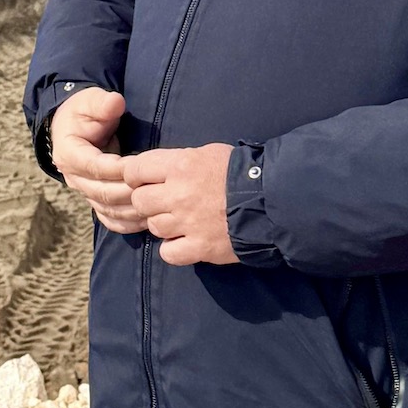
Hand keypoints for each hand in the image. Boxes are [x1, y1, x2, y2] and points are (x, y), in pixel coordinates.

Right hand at [50, 88, 147, 234]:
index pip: (96, 167)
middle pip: (103, 193)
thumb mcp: (89, 101)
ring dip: (132, 212)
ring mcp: (83, 192)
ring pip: (107, 210)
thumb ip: (102, 103)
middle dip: (130, 192)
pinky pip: (109, 218)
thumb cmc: (83, 112)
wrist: (72, 127)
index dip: (119, 169)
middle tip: (157, 189)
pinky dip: (127, 223)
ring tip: (157, 209)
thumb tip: (116, 103)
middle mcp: (74, 178)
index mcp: (70, 154)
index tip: (141, 165)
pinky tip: (147, 222)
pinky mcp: (94, 200)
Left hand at [120, 143, 238, 266]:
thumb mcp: (208, 153)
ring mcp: (188, 223)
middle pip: (140, 201)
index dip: (136, 176)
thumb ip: (179, 161)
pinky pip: (168, 253)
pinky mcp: (200, 247)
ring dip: (163, 224)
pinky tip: (185, 241)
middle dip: (148, 201)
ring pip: (153, 227)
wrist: (272, 201)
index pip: (134, 170)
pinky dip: (173, 249)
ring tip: (181, 221)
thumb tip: (156, 170)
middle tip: (164, 202)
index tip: (144, 180)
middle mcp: (178, 194)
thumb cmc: (241, 171)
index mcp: (180, 166)